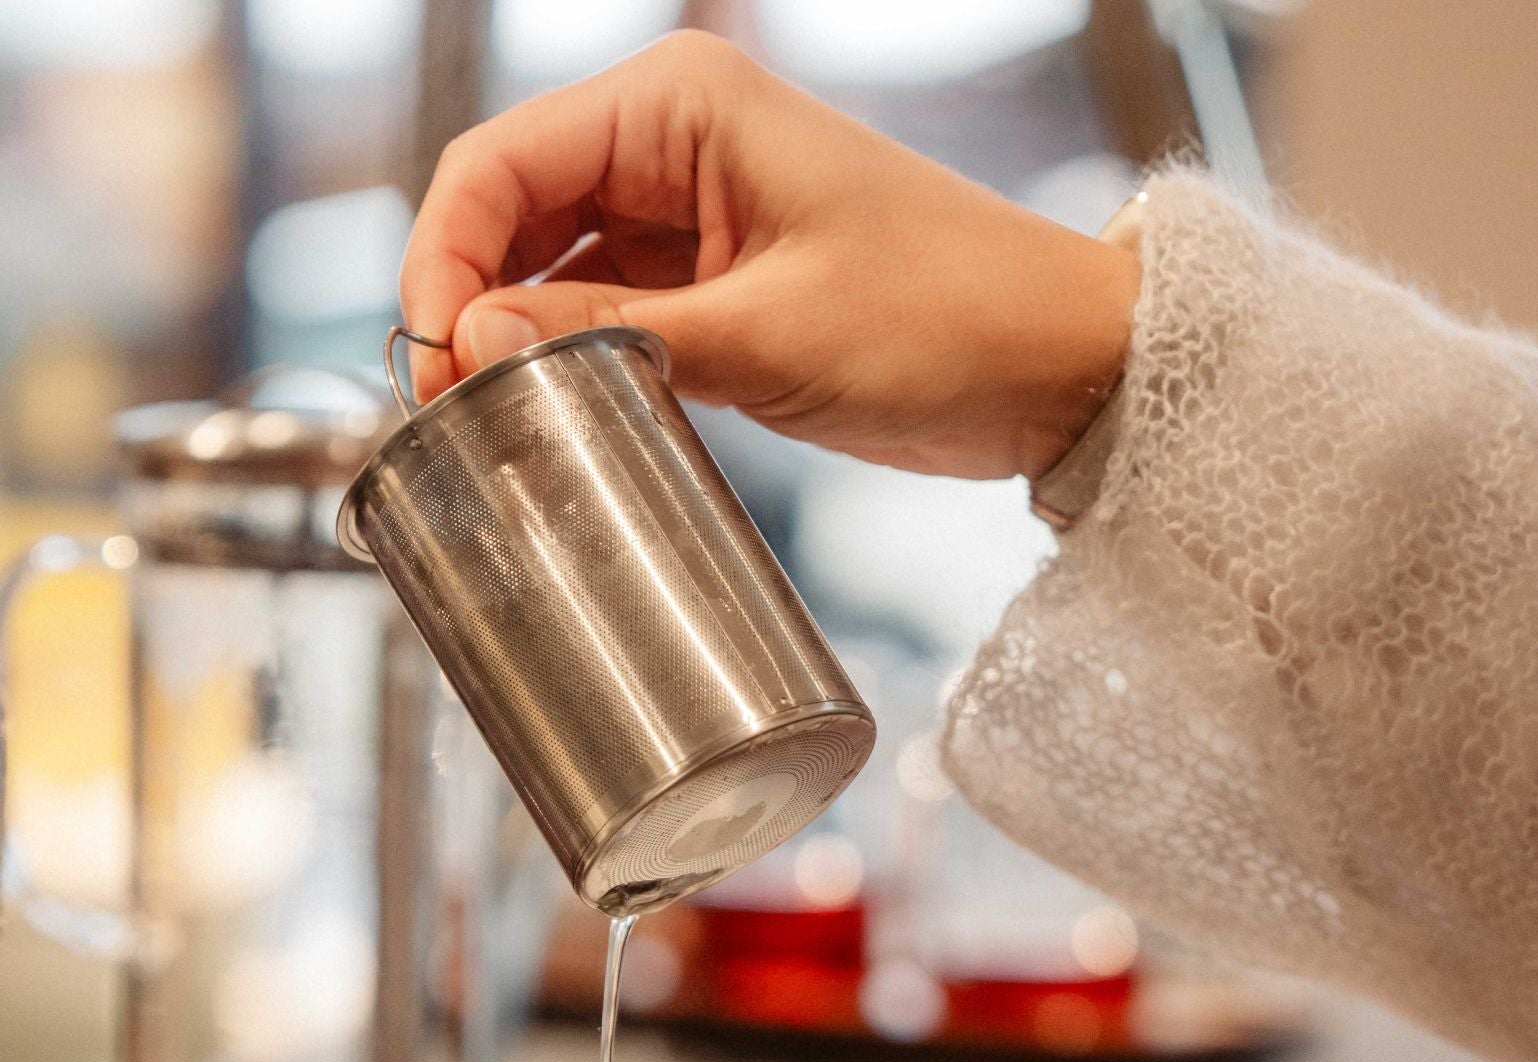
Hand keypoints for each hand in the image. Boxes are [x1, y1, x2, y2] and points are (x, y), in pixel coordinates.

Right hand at [400, 31, 1138, 480]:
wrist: (1059, 367)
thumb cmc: (947, 320)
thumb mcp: (769, 334)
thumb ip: (611, 337)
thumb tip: (473, 344)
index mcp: (683, 106)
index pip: (502, 165)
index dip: (442, 259)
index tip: (427, 362)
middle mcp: (677, 146)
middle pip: (515, 215)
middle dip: (470, 306)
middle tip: (445, 414)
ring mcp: (698, 220)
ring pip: (558, 272)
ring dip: (520, 342)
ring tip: (490, 428)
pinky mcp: (723, 290)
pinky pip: (615, 317)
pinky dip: (580, 364)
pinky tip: (557, 419)